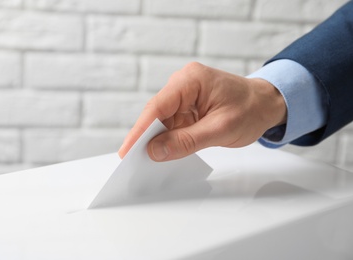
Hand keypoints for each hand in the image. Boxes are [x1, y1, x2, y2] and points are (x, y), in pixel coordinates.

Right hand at [118, 62, 286, 160]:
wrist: (268, 103)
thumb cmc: (251, 110)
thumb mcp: (220, 129)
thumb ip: (187, 141)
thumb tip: (156, 151)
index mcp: (192, 80)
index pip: (158, 106)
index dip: (140, 130)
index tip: (127, 150)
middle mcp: (184, 83)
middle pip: (157, 113)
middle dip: (147, 136)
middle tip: (134, 161)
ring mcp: (185, 94)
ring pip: (163, 120)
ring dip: (158, 139)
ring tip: (148, 161)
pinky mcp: (187, 105)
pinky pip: (172, 123)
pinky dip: (169, 138)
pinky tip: (165, 151)